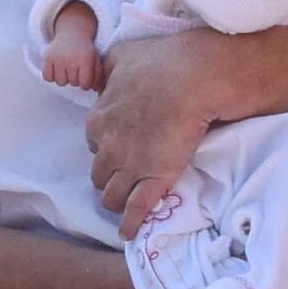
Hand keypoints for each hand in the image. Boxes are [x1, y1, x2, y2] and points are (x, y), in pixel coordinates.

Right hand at [40, 14, 108, 92]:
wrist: (72, 33)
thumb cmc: (85, 50)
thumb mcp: (96, 60)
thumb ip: (98, 76)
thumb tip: (96, 90)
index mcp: (85, 59)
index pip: (85, 84)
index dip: (86, 84)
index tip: (85, 78)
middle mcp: (71, 58)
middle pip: (73, 83)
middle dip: (76, 79)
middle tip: (76, 69)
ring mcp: (58, 58)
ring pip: (61, 82)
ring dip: (64, 79)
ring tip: (67, 69)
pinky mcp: (47, 58)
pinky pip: (48, 78)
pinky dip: (51, 76)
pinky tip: (57, 69)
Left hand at [83, 31, 233, 235]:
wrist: (193, 78)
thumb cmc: (162, 62)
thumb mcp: (124, 55)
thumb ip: (110, 67)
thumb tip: (106, 70)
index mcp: (100, 118)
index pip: (94, 142)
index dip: (106, 146)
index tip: (118, 147)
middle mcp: (108, 145)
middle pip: (100, 172)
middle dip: (109, 176)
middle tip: (122, 177)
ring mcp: (130, 165)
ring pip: (112, 194)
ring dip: (116, 200)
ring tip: (122, 205)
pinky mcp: (154, 178)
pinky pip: (136, 209)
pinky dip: (130, 224)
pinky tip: (128, 233)